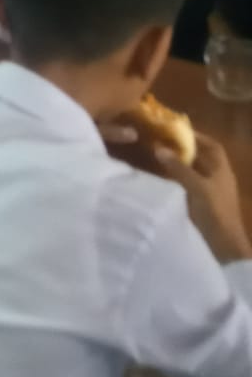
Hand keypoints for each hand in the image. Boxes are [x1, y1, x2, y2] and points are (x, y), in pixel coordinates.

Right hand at [157, 133, 251, 263]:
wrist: (223, 247)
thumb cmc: (215, 212)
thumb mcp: (197, 187)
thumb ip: (179, 168)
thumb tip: (159, 148)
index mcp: (221, 171)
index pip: (212, 146)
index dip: (196, 136)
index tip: (175, 129)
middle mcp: (216, 179)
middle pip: (200, 158)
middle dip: (182, 149)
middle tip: (158, 141)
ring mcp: (209, 194)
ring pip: (191, 173)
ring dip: (176, 165)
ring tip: (154, 157)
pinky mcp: (199, 207)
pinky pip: (184, 187)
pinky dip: (173, 181)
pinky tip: (157, 180)